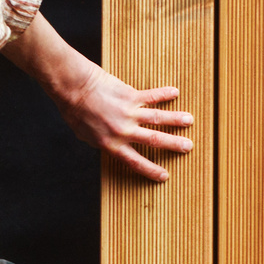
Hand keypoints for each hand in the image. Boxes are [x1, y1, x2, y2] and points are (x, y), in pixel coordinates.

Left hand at [55, 67, 194, 182]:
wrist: (73, 87)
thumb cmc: (75, 111)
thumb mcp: (85, 135)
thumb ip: (101, 142)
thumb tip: (109, 145)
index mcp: (112, 144)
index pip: (136, 162)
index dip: (151, 170)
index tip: (164, 176)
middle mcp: (123, 131)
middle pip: (155, 140)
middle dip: (174, 144)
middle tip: (188, 147)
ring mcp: (128, 113)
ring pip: (158, 118)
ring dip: (176, 120)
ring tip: (189, 121)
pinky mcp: (130, 95)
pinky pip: (151, 96)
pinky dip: (164, 94)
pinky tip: (175, 92)